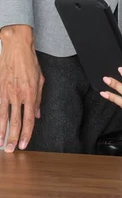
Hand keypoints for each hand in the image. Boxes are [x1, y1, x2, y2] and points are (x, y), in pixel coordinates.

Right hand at [0, 25, 43, 151]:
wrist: (17, 47)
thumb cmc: (30, 62)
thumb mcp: (40, 79)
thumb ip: (38, 99)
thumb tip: (37, 114)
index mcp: (31, 94)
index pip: (29, 119)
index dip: (26, 133)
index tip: (23, 144)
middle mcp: (18, 95)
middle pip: (16, 121)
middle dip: (13, 138)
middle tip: (10, 150)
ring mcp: (7, 92)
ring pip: (3, 116)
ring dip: (2, 132)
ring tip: (0, 143)